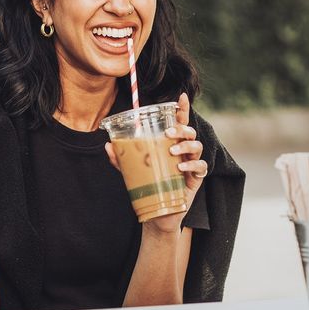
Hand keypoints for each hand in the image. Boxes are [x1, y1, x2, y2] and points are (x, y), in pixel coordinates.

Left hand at [105, 92, 206, 233]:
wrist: (158, 213)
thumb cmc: (149, 187)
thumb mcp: (132, 171)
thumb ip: (121, 158)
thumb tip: (107, 146)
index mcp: (170, 144)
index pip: (179, 122)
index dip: (182, 109)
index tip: (180, 96)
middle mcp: (183, 151)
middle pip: (189, 131)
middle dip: (181, 128)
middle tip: (168, 133)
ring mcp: (191, 164)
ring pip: (197, 146)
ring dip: (186, 145)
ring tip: (172, 151)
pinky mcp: (196, 179)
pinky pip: (201, 167)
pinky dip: (192, 165)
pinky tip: (180, 168)